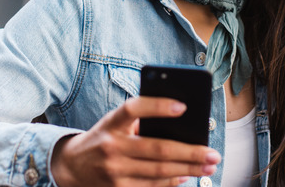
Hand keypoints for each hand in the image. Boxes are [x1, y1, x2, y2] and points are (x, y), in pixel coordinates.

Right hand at [50, 96, 220, 186]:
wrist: (71, 168)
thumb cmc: (102, 139)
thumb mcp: (113, 124)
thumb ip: (139, 122)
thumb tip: (180, 125)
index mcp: (110, 123)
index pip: (133, 109)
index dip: (157, 106)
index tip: (183, 106)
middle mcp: (111, 146)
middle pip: (158, 148)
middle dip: (190, 152)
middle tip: (213, 153)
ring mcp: (114, 171)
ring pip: (160, 171)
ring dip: (189, 169)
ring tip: (208, 165)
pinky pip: (152, 186)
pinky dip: (172, 181)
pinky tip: (186, 176)